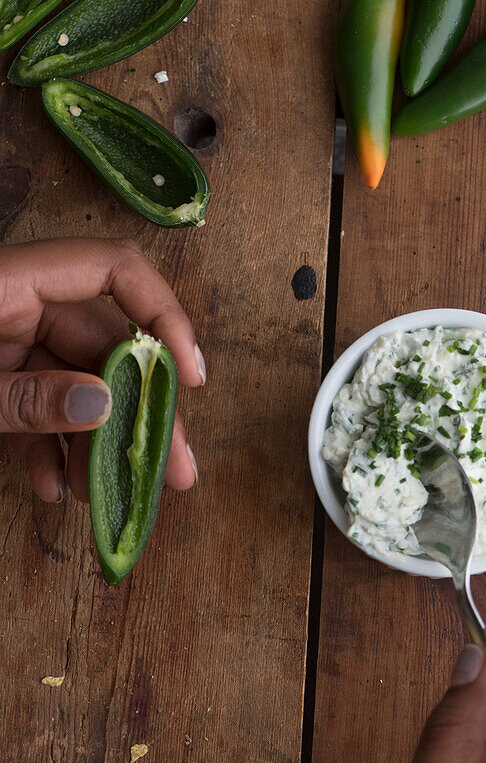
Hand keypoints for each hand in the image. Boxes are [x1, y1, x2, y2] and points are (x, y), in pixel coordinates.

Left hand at [0, 238, 205, 502]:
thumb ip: (27, 398)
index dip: (163, 316)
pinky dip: (49, 445)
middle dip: (139, 410)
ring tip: (108, 493)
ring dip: (96, 441)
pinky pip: (38, 401)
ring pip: (77, 383)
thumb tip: (104, 406)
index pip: (114, 269)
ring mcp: (6, 337)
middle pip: (105, 345)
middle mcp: (20, 301)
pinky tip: (53, 486)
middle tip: (176, 465)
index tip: (189, 378)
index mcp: (12, 279)